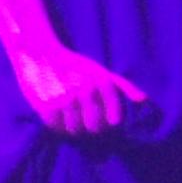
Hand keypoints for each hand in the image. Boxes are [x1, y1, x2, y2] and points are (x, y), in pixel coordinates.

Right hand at [9, 37, 147, 138]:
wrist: (39, 52)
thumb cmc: (73, 63)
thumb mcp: (100, 70)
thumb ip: (123, 85)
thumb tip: (142, 100)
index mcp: (101, 83)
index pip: (112, 121)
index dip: (107, 125)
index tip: (101, 122)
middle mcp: (85, 91)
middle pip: (94, 128)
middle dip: (90, 128)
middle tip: (84, 122)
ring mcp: (65, 98)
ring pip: (75, 130)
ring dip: (73, 129)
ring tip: (69, 120)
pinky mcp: (46, 104)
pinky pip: (55, 127)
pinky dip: (56, 126)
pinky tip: (57, 118)